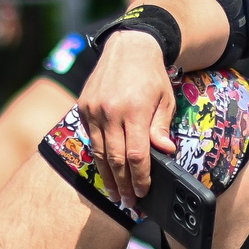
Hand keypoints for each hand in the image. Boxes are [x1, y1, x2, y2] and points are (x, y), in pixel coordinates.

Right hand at [75, 31, 175, 208]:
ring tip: (116, 194)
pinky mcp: (83, 107)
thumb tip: (165, 153)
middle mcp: (110, 112)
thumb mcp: (165, 100)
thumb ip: (161, 127)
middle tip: (129, 203)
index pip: (136, 155)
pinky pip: (90, 139)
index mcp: (134, 111)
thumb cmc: (151, 76)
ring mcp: (93, 110)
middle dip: (124, 185)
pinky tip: (106, 171)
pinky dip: (98, 158)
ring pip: (99, 153)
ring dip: (108, 177)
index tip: (144, 192)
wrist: (128, 46)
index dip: (140, 178)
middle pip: (116, 159)